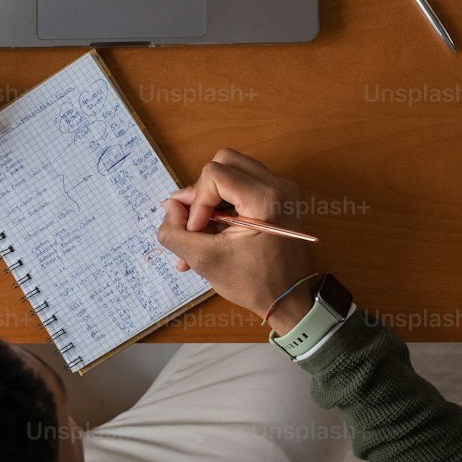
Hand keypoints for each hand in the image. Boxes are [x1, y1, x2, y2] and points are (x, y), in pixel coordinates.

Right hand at [156, 148, 318, 334]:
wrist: (291, 299)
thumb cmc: (253, 283)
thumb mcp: (203, 261)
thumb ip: (174, 232)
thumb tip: (169, 207)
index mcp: (265, 197)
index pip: (213, 174)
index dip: (196, 201)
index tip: (197, 231)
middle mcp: (278, 185)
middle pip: (224, 162)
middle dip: (202, 192)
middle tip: (195, 222)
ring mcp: (282, 189)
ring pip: (232, 172)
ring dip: (211, 198)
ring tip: (199, 231)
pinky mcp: (280, 197)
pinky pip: (243, 185)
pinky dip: (224, 203)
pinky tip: (212, 230)